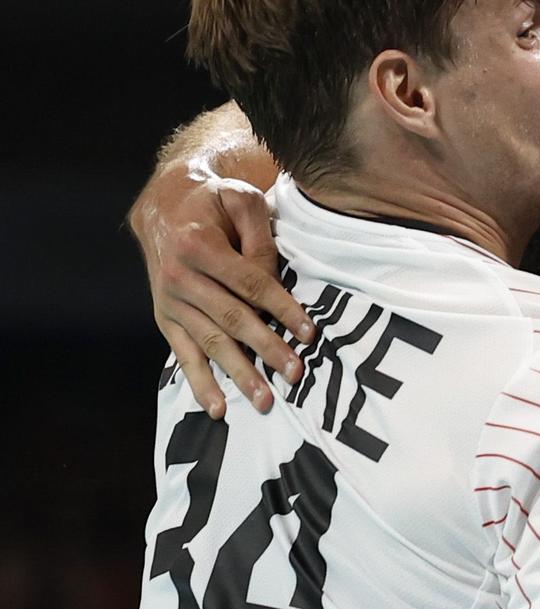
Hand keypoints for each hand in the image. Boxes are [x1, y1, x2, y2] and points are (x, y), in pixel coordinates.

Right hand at [129, 171, 315, 417]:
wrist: (161, 208)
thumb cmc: (211, 204)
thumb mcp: (239, 199)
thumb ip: (260, 236)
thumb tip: (274, 281)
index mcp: (198, 245)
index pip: (250, 283)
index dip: (281, 308)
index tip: (309, 333)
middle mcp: (179, 276)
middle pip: (231, 319)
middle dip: (266, 348)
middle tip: (295, 374)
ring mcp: (170, 302)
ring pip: (210, 343)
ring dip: (239, 374)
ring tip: (264, 401)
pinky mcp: (165, 319)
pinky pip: (184, 356)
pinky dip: (200, 383)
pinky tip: (218, 409)